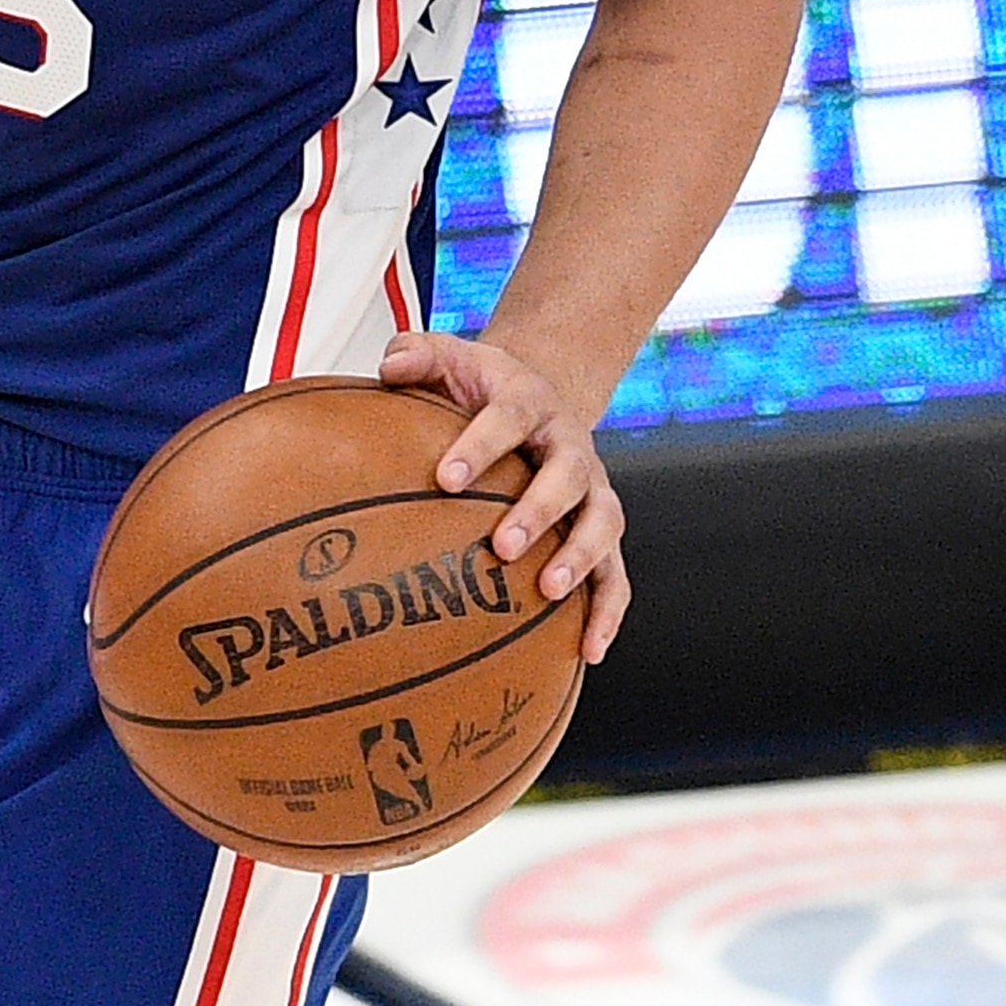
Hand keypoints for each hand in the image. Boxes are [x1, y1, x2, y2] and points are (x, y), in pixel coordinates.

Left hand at [378, 330, 628, 663]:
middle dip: (537, 510)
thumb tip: (390, 367)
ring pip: (601, 522)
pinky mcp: (603, 529)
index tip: (445, 477)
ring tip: (549, 592)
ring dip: (581, 558)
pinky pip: (616, 573)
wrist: (540, 399)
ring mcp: (593, 489)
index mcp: (529, 400)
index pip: (508, 416)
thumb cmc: (483, 389)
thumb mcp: (452, 358)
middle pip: (565, 473)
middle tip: (502, 545)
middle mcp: (570, 444)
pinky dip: (608, 611)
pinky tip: (588, 650)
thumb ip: (417, 355)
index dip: (480, 444)